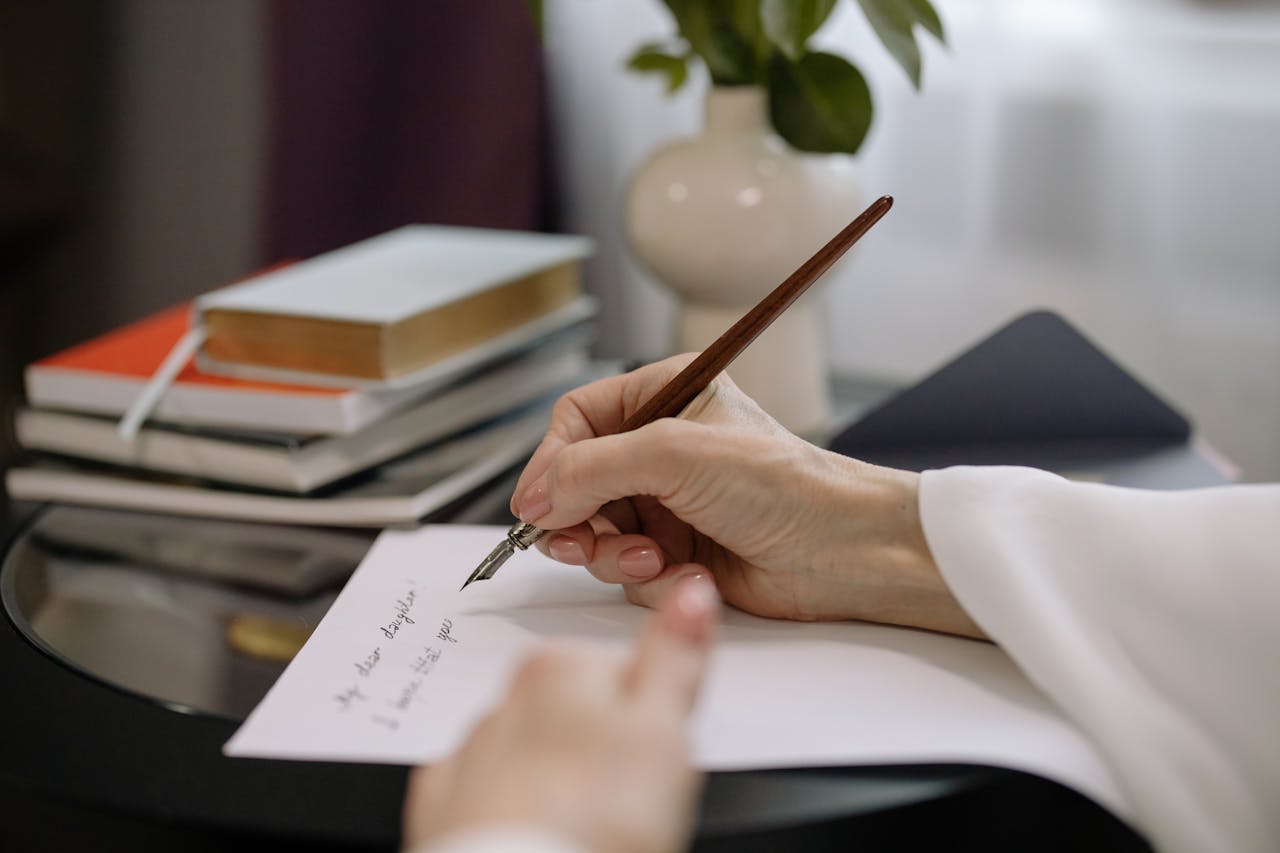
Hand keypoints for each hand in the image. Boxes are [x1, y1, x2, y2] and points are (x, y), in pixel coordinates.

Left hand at [402, 574, 718, 852]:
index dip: (652, 719)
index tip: (657, 758)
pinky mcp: (446, 807)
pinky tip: (541, 831)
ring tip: (587, 826)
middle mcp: (506, 700)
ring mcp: (472, 754)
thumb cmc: (595, 820)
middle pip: (575, 712)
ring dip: (557, 782)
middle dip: (601, 748)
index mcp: (560, 667)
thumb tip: (691, 591)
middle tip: (628, 801)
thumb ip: (675, 653)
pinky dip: (514, 811)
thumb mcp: (664, 730)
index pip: (622, 672)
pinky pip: (487, 795)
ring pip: (532, 755)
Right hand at [511, 355, 982, 637]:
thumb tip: (531, 495)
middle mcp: (661, 447)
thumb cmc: (782, 485)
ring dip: (612, 551)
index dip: (550, 462)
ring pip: (594, 532)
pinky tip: (681, 571)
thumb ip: (591, 469)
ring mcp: (667, 502)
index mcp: (664, 396)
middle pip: (575, 482)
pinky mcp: (676, 551)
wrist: (842, 553)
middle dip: (577, 517)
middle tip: (580, 541)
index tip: (535, 504)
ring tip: (653, 556)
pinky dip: (644, 575)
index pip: (576, 421)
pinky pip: (624, 567)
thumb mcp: (675, 456)